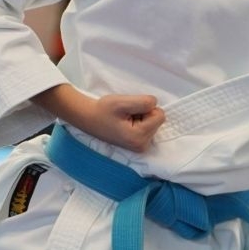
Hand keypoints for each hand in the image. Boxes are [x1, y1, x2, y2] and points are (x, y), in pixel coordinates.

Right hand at [44, 88, 163, 153]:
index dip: (146, 108)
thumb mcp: (123, 102)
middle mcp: (142, 146)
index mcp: (139, 137)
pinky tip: (125, 123)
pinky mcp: (137, 144)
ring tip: (124, 119)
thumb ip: (144, 102)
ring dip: (141, 117)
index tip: (130, 110)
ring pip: (153, 123)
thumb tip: (155, 104)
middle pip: (157, 120)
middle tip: (126, 114)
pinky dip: (139, 122)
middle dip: (144, 113)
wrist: (89, 118)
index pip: (160, 115)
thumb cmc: (103, 110)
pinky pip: (148, 127)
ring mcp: (140, 147)